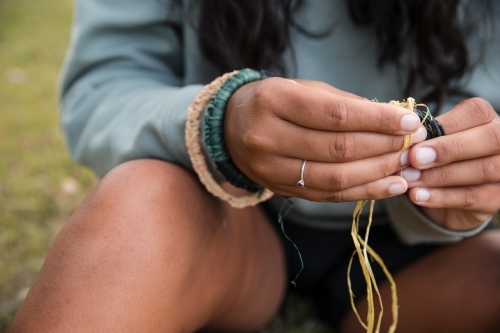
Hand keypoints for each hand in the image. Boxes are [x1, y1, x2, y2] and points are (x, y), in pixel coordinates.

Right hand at [223, 77, 426, 201]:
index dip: (377, 121)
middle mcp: (266, 137)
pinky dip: (362, 192)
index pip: (335, 115)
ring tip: (408, 167)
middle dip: (384, 148)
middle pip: (337, 149)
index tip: (410, 122)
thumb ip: (345, 103)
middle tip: (416, 144)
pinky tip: (389, 186)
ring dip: (378, 174)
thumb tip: (394, 121)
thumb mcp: (303, 89)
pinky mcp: (278, 189)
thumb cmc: (274, 101)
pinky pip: (326, 195)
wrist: (231, 128)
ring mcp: (269, 168)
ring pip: (334, 178)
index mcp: (273, 101)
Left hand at [402, 98, 499, 229]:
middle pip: (490, 139)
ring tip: (409, 179)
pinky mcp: (497, 199)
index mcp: (487, 119)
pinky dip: (441, 197)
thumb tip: (407, 138)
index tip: (414, 136)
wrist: (442, 197)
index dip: (446, 124)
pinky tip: (418, 195)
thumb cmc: (434, 158)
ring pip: (483, 169)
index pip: (476, 112)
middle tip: (414, 158)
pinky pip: (473, 197)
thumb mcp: (429, 141)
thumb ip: (424, 136)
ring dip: (440, 175)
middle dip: (448, 148)